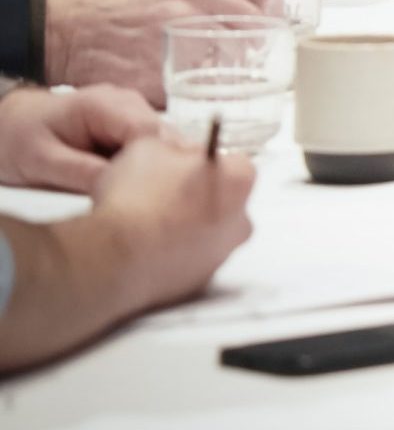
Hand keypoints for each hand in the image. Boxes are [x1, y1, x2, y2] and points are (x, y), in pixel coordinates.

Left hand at [0, 85, 162, 192]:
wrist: (10, 124)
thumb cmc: (19, 139)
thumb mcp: (41, 161)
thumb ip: (81, 172)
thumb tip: (123, 190)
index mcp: (104, 105)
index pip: (150, 134)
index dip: (155, 166)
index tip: (144, 199)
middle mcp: (128, 102)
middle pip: (166, 139)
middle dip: (161, 172)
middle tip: (144, 206)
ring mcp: (134, 112)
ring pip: (166, 145)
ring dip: (158, 172)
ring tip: (140, 200)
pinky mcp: (134, 126)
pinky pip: (154, 149)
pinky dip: (151, 170)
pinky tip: (136, 189)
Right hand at [45, 0, 264, 104]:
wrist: (66, 32)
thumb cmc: (115, 1)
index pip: (252, 15)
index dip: (265, 30)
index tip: (266, 39)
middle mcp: (186, 19)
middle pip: (244, 44)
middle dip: (252, 54)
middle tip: (248, 62)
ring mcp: (171, 51)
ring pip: (224, 70)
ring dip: (231, 76)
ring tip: (223, 77)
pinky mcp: (156, 82)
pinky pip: (193, 93)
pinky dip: (202, 94)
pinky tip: (198, 92)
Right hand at [87, 135, 255, 313]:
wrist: (115, 255)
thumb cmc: (135, 198)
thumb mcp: (147, 148)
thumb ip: (173, 148)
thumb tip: (177, 156)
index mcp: (238, 180)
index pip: (230, 162)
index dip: (199, 163)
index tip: (177, 167)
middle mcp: (241, 220)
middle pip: (224, 200)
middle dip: (198, 197)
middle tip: (160, 194)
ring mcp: (222, 255)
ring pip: (208, 233)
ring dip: (185, 227)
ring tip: (147, 224)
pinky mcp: (200, 282)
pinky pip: (190, 260)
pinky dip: (174, 254)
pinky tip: (145, 248)